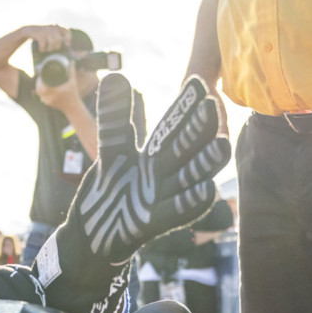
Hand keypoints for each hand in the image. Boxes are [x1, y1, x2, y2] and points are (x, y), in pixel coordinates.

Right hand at [26, 25, 69, 52]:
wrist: (29, 30)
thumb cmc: (42, 35)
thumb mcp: (50, 33)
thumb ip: (57, 37)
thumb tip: (66, 47)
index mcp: (56, 27)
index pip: (66, 31)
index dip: (68, 38)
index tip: (67, 44)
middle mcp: (52, 28)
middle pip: (59, 40)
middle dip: (56, 47)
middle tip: (52, 49)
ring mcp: (46, 31)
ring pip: (52, 43)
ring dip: (49, 49)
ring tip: (46, 49)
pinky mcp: (40, 35)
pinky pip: (43, 45)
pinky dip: (42, 49)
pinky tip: (41, 49)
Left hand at [30, 74, 228, 312]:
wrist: (89, 238)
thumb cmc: (107, 195)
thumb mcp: (110, 152)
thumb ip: (116, 118)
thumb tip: (118, 74)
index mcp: (155, 156)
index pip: (174, 127)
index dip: (184, 107)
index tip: (197, 82)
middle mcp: (164, 175)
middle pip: (187, 149)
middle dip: (200, 130)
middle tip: (213, 104)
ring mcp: (160, 199)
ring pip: (189, 178)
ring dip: (206, 164)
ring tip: (221, 145)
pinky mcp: (150, 225)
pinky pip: (176, 213)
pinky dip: (190, 203)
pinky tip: (206, 192)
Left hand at [34, 69, 81, 112]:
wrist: (72, 108)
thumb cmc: (73, 94)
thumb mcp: (73, 82)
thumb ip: (72, 72)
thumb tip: (71, 61)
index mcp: (55, 91)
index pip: (42, 85)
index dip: (40, 79)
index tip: (41, 73)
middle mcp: (50, 97)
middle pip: (39, 89)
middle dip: (38, 82)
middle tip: (40, 76)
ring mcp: (48, 101)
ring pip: (39, 93)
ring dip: (38, 87)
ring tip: (40, 81)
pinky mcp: (48, 104)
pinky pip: (41, 97)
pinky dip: (40, 92)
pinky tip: (40, 88)